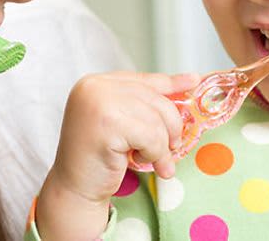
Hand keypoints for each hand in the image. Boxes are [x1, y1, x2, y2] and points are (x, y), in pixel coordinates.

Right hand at [37, 71, 198, 239]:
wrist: (74, 190)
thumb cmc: (98, 158)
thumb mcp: (121, 122)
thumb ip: (145, 103)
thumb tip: (190, 80)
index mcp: (95, 83)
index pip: (143, 80)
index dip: (171, 84)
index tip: (194, 81)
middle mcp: (94, 87)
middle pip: (155, 98)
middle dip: (170, 127)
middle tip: (170, 148)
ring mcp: (98, 103)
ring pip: (156, 119)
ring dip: (162, 146)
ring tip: (154, 160)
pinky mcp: (107, 125)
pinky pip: (151, 136)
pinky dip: (155, 153)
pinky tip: (141, 161)